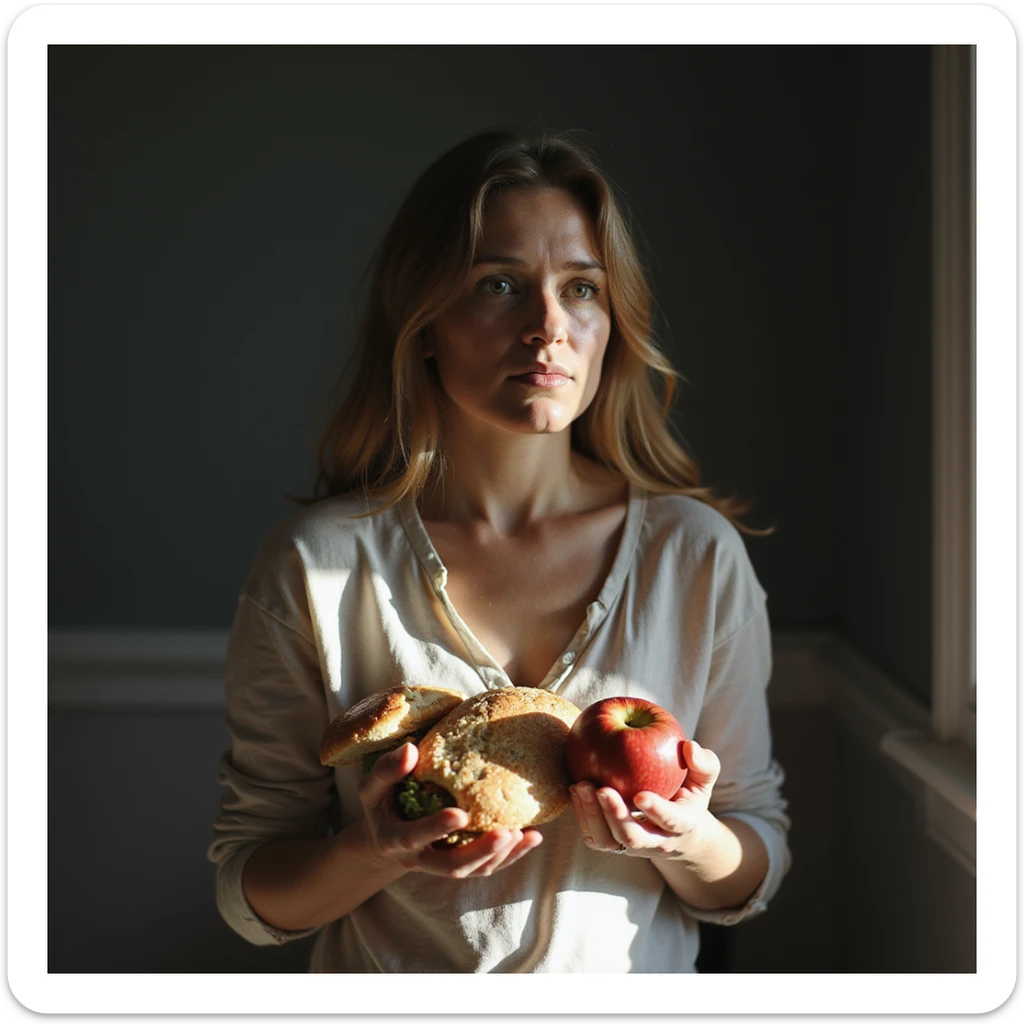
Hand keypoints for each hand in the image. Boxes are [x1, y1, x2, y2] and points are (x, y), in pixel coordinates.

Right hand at [357, 742, 542, 877]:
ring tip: (525, 834)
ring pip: (473, 870)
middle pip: (451, 867)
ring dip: (500, 855)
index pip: (414, 837)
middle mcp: (419, 859)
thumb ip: (387, 769)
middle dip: (480, 852)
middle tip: (506, 833)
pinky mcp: (460, 865)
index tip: (461, 813)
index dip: (436, 828)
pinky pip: (486, 867)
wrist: (384, 837)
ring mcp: (440, 866)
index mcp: (394, 839)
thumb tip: (410, 749)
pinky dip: (511, 855)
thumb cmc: (381, 803)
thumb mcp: (372, 786)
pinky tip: (533, 837)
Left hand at [569, 739, 720, 858]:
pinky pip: (594, 835)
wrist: (674, 825)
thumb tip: (690, 746)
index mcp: (681, 825)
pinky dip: (581, 815)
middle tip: (601, 789)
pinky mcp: (611, 842)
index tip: (641, 795)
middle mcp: (655, 841)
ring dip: (591, 815)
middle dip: (615, 815)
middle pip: (632, 836)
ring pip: (607, 840)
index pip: (671, 821)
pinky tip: (573, 788)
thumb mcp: (703, 779)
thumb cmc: (688, 792)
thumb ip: (704, 763)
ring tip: (579, 785)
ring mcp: (630, 845)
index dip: (657, 810)